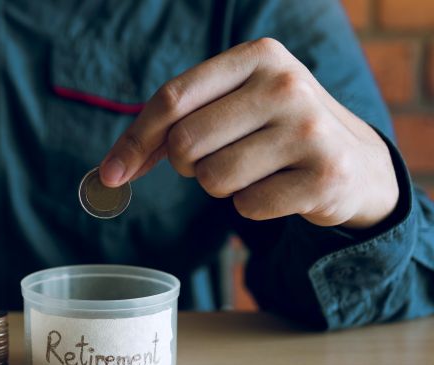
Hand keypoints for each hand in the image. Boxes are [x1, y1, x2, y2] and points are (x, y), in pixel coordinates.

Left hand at [99, 38, 397, 228]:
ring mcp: (309, 130)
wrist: (353, 160)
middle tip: (218, 157)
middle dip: (187, 164)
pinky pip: (247, 207)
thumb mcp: (230, 105)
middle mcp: (286, 85)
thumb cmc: (271, 129)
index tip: (113, 173)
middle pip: (185, 143)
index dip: (136, 140)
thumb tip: (111, 172)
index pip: (173, 98)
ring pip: (213, 179)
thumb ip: (171, 125)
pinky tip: (279, 187)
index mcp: (257, 56)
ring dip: (221, 186)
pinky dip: (251, 205)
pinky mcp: (324, 177)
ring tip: (254, 170)